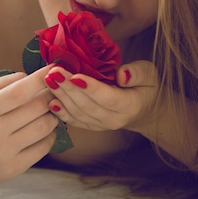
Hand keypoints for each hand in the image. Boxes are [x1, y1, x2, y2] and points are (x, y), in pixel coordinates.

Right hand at [0, 66, 58, 188]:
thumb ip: (4, 82)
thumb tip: (31, 76)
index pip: (19, 92)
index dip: (39, 79)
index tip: (53, 68)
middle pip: (37, 108)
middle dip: (50, 95)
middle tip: (54, 90)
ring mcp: (4, 152)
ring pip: (44, 127)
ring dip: (53, 115)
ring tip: (49, 110)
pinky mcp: (13, 169)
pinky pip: (43, 147)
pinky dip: (50, 135)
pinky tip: (44, 129)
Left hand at [44, 60, 158, 132]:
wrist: (146, 110)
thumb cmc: (146, 86)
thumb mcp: (149, 74)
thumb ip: (136, 73)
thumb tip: (121, 74)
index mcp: (129, 105)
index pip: (107, 98)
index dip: (90, 88)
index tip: (74, 76)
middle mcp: (114, 119)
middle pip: (87, 105)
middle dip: (69, 89)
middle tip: (54, 72)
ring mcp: (101, 125)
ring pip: (78, 113)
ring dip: (61, 97)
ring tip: (49, 80)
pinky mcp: (91, 126)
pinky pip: (74, 121)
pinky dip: (61, 112)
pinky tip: (50, 101)